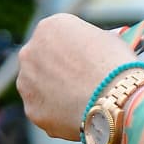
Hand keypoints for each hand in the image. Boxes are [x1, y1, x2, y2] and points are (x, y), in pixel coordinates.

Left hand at [15, 14, 136, 141]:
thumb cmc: (117, 64)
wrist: (116, 98)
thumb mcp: (107, 40)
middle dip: (56, 71)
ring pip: (38, 87)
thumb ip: (91, 42)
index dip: (72, 51)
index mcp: (50, 27)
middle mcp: (30, 51)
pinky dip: (58, 115)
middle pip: (41, 61)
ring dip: (53, 93)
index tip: (84, 62)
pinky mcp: (32, 109)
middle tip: (80, 84)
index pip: (56, 37)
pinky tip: (78, 116)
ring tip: (81, 103)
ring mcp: (26, 81)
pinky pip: (45, 111)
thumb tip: (94, 48)